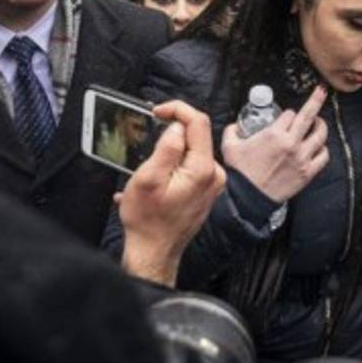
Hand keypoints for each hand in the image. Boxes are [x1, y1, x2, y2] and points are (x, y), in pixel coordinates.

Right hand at [119, 100, 226, 285]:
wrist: (154, 252)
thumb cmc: (148, 221)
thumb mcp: (148, 179)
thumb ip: (166, 148)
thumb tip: (177, 126)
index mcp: (202, 169)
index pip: (198, 122)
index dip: (177, 110)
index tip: (158, 112)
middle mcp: (213, 175)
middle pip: (196, 136)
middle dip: (171, 134)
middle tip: (148, 145)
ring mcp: (212, 184)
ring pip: (192, 151)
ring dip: (170, 153)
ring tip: (150, 171)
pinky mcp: (206, 190)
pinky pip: (191, 166)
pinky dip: (173, 166)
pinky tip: (156, 181)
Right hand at [222, 86, 329, 202]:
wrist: (248, 199)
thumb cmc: (240, 174)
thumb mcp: (230, 146)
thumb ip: (233, 130)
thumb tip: (235, 125)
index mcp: (273, 134)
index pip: (289, 114)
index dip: (287, 114)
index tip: (286, 118)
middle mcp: (290, 143)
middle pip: (309, 115)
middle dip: (316, 99)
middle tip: (321, 92)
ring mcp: (301, 158)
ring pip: (320, 135)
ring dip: (321, 126)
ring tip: (319, 123)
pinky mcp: (307, 172)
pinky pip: (323, 156)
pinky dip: (323, 149)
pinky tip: (318, 147)